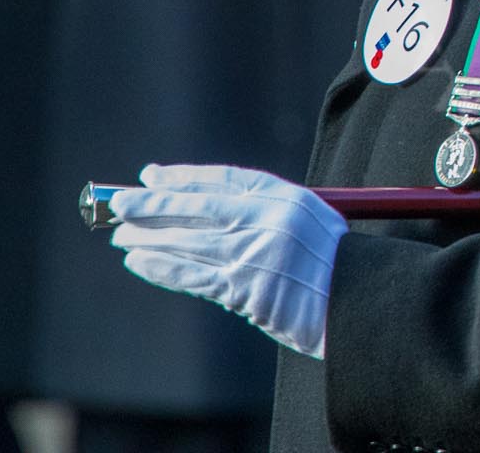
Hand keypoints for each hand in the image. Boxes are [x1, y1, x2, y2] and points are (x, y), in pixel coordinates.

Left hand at [109, 163, 345, 359]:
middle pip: (198, 206)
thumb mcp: (312, 224)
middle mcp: (269, 220)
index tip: (152, 175)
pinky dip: (160, 267)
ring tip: (120, 235)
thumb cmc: (337, 266)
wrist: (360, 304)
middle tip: (119, 202)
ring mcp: (255, 254)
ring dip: (148, 237)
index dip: (184, 176)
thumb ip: (270, 214)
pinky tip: (137, 260)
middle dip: (153, 203)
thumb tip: (210, 209)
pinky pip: (192, 275)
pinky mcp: (245, 289)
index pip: (225, 179)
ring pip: (188, 241)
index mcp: (288, 197)